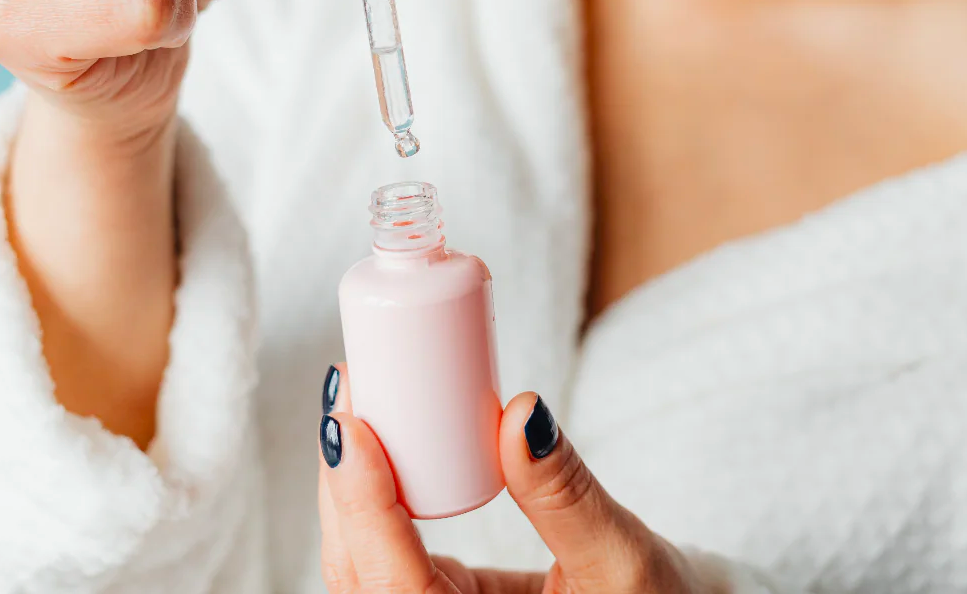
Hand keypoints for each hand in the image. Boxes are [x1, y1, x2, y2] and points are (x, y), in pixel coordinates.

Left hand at [317, 365, 725, 593]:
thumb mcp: (623, 560)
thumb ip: (568, 496)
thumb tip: (523, 415)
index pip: (394, 589)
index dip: (361, 508)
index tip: (347, 430)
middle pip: (358, 571)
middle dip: (343, 482)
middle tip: (348, 393)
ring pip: (362, 563)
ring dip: (351, 486)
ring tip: (354, 403)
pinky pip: (386, 553)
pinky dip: (373, 498)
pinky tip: (373, 441)